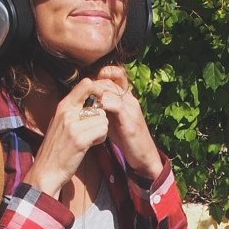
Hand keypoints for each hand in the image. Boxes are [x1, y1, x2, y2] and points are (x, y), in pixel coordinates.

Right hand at [24, 80, 109, 197]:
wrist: (46, 171)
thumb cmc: (55, 149)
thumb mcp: (60, 123)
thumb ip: (73, 111)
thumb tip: (91, 99)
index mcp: (62, 107)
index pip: (85, 84)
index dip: (98, 90)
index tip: (99, 101)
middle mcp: (67, 113)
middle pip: (99, 105)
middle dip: (100, 118)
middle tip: (92, 130)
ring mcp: (73, 126)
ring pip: (103, 119)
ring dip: (101, 130)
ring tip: (90, 138)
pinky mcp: (80, 140)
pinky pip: (102, 131)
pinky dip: (101, 139)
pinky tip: (91, 144)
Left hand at [88, 64, 162, 180]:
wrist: (144, 155)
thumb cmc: (126, 137)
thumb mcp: (113, 118)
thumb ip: (104, 107)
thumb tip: (86, 99)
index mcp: (127, 98)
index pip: (117, 75)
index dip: (104, 74)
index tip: (91, 84)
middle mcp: (130, 100)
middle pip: (111, 81)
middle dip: (94, 86)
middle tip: (84, 95)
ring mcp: (131, 109)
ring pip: (113, 91)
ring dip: (97, 94)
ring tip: (86, 102)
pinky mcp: (130, 121)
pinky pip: (117, 105)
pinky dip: (104, 105)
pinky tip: (96, 110)